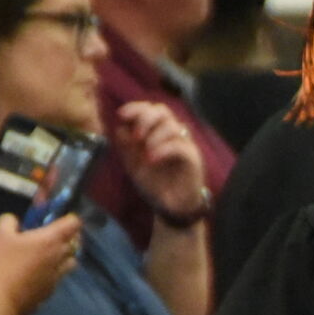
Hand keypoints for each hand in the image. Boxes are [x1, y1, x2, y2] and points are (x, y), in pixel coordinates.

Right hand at [0, 213, 81, 314]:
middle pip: (76, 242)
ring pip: (71, 260)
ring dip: (64, 254)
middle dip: (67, 235)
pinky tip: (38, 271)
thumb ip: (9, 221)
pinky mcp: (52, 290)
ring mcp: (59, 275)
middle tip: (50, 233)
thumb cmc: (2, 264)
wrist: (1, 300)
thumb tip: (14, 221)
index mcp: (52, 240)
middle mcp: (62, 256)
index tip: (55, 217)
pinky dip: (55, 270)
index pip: (74, 223)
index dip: (68, 217)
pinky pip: (60, 275)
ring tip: (47, 253)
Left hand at [113, 101, 206, 220]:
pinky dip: (162, 149)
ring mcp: (185, 145)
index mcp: (158, 132)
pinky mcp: (193, 158)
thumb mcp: (133, 164)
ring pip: (172, 126)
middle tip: (136, 136)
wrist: (171, 206)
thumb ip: (126, 147)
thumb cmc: (154, 183)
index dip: (136, 108)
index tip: (121, 115)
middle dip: (145, 119)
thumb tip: (120, 128)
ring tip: (145, 153)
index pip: (150, 109)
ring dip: (154, 136)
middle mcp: (173, 134)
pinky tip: (152, 159)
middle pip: (163, 111)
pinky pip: (179, 146)